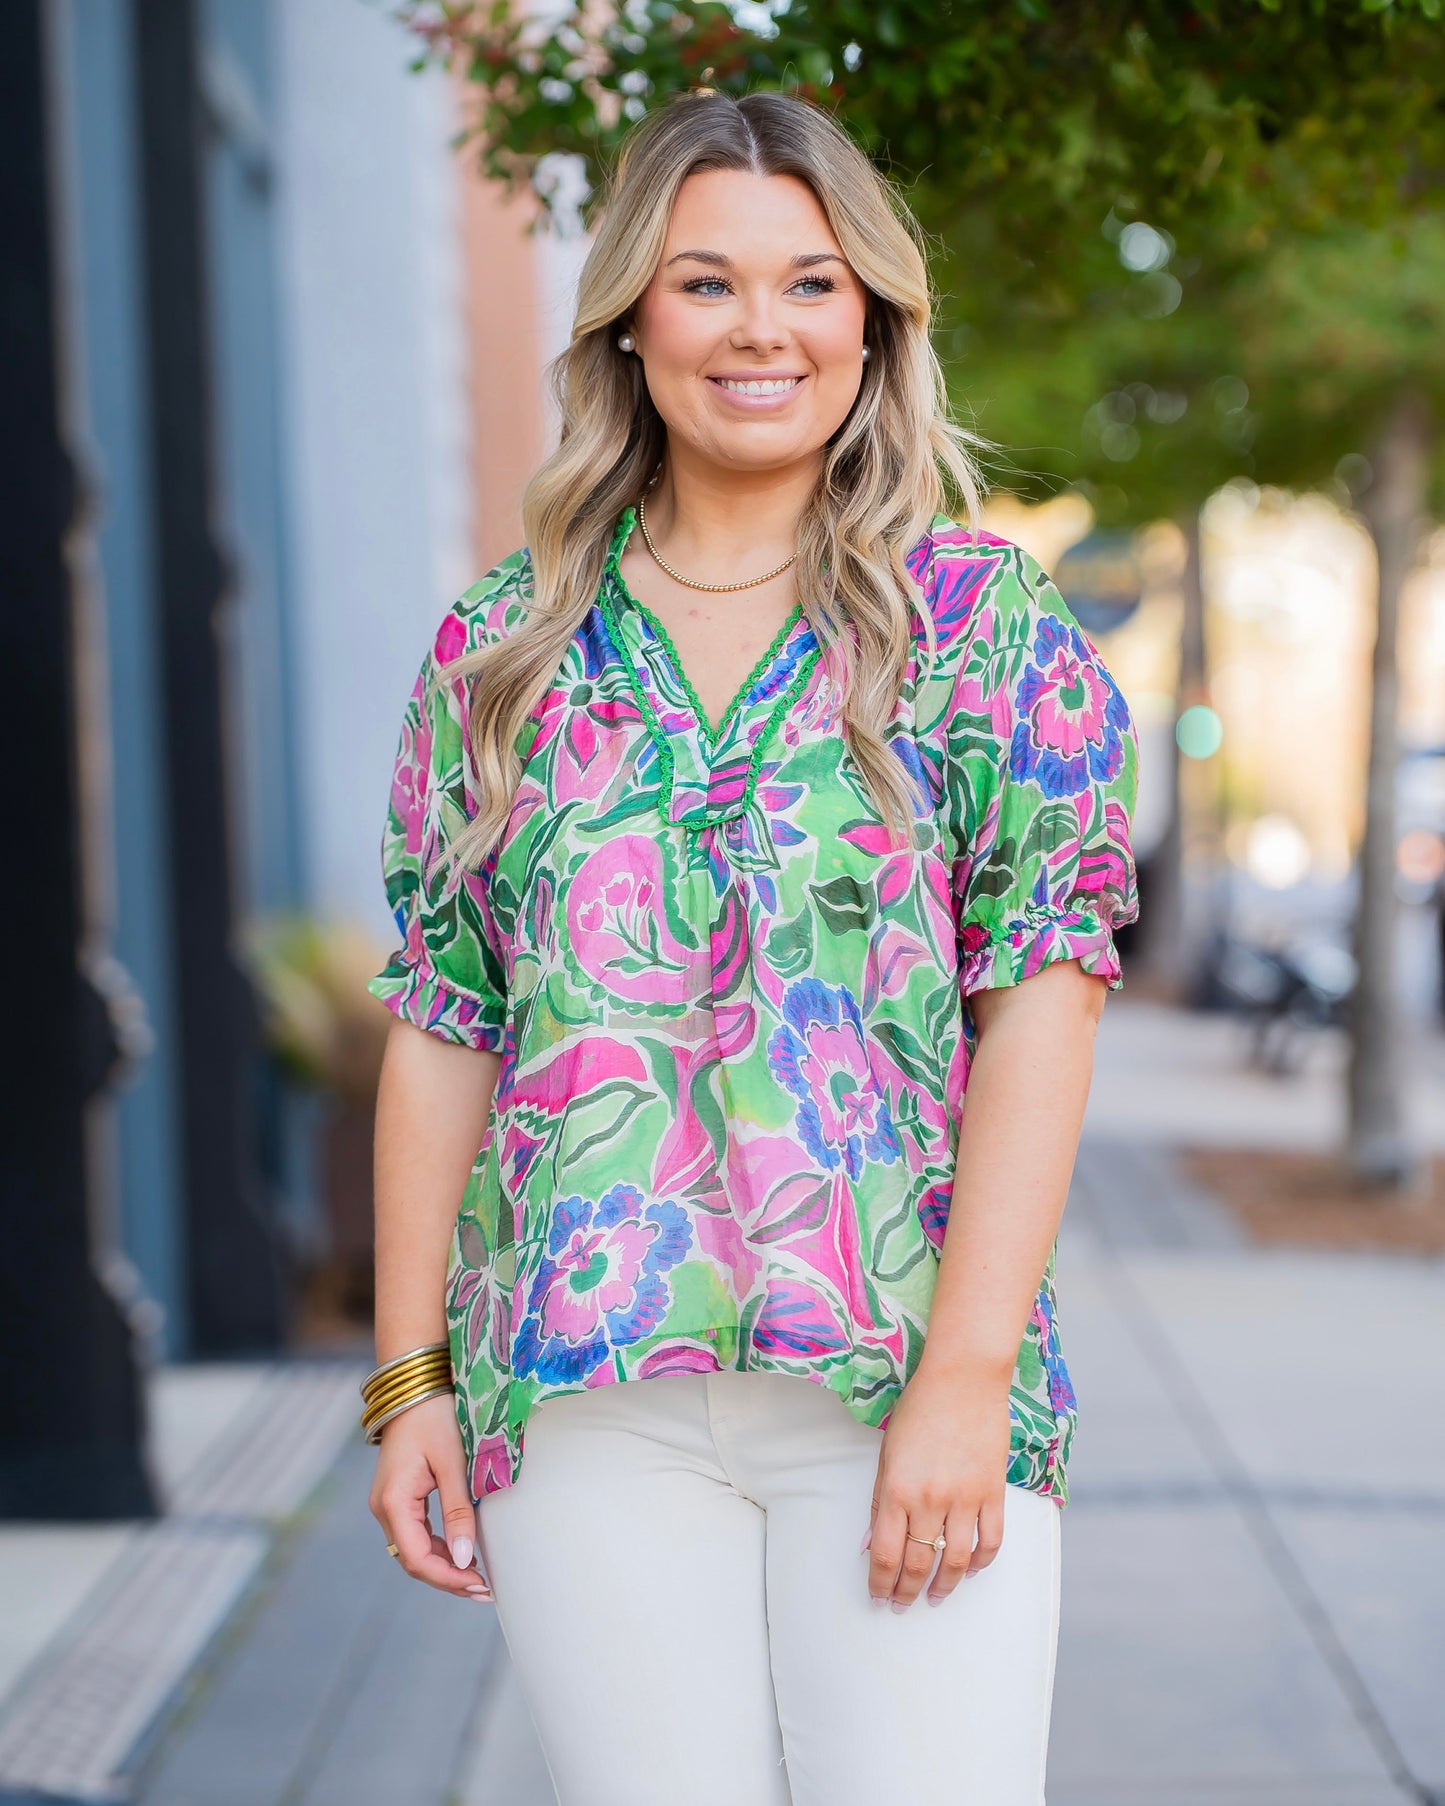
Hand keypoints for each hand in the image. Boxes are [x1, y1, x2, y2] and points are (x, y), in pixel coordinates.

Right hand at [368, 1392, 492, 1601]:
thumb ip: (458, 1511)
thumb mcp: (452, 1464)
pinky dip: (438, 1549)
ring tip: (478, 1578)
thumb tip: (466, 1558)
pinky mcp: (398, 1498)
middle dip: (449, 1578)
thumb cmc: (435, 1418)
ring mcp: (389, 1504)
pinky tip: (462, 1554)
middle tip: (485, 1589)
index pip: (417, 1558)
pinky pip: (415, 1534)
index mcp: (393, 1502)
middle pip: (413, 1560)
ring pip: (414, 1550)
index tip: (480, 1585)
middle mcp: (384, 1508)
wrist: (416, 1388)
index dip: (448, 1579)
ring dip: (444, 1567)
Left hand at [864, 1362, 1012, 1610]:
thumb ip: (880, 1500)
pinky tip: (972, 1571)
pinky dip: (982, 1562)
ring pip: (956, 1561)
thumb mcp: (887, 1453)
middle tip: (902, 1606)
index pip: (886, 1554)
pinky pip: (991, 1541)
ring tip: (935, 1597)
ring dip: (944, 1586)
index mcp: (897, 1489)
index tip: (878, 1597)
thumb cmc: (918, 1409)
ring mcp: (965, 1498)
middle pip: (918, 1564)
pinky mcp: (993, 1492)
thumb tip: (870, 1545)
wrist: (963, 1378)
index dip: (880, 1583)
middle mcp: (930, 1500)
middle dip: (907, 1592)